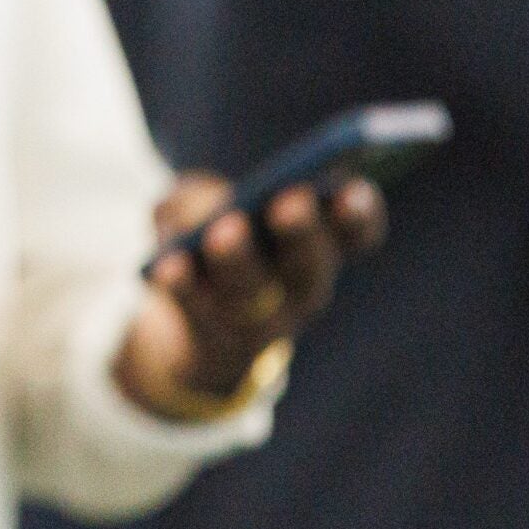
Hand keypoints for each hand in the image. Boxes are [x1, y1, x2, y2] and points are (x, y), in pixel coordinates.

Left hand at [116, 172, 386, 415]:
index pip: (354, 234)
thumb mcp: (203, 205)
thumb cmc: (214, 242)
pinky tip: (170, 265)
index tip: (352, 189)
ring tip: (226, 231)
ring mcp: (257, 321)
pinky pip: (196, 312)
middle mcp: (298, 289)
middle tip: (292, 202)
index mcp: (319, 247)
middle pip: (307, 266)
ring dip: (238, 259)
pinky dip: (183, 287)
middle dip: (301, 233)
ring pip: (249, 292)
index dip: (358, 214)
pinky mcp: (209, 339)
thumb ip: (200, 193)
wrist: (195, 329)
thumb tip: (199, 204)